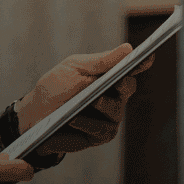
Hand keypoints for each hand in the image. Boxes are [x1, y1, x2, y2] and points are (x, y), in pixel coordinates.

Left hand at [12, 44, 138, 155]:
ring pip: (115, 110)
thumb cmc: (56, 87)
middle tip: (117, 81)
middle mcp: (114, 96)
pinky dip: (86, 123)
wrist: (36, 114)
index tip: (148, 56)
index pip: (129, 67)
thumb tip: (128, 48)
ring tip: (92, 100)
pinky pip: (99, 129)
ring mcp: (109, 117)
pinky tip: (74, 118)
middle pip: (127, 88)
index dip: (141, 62)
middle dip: (123, 84)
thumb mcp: (73, 69)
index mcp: (108, 75)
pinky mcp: (99, 135)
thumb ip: (100, 62)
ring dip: (103, 105)